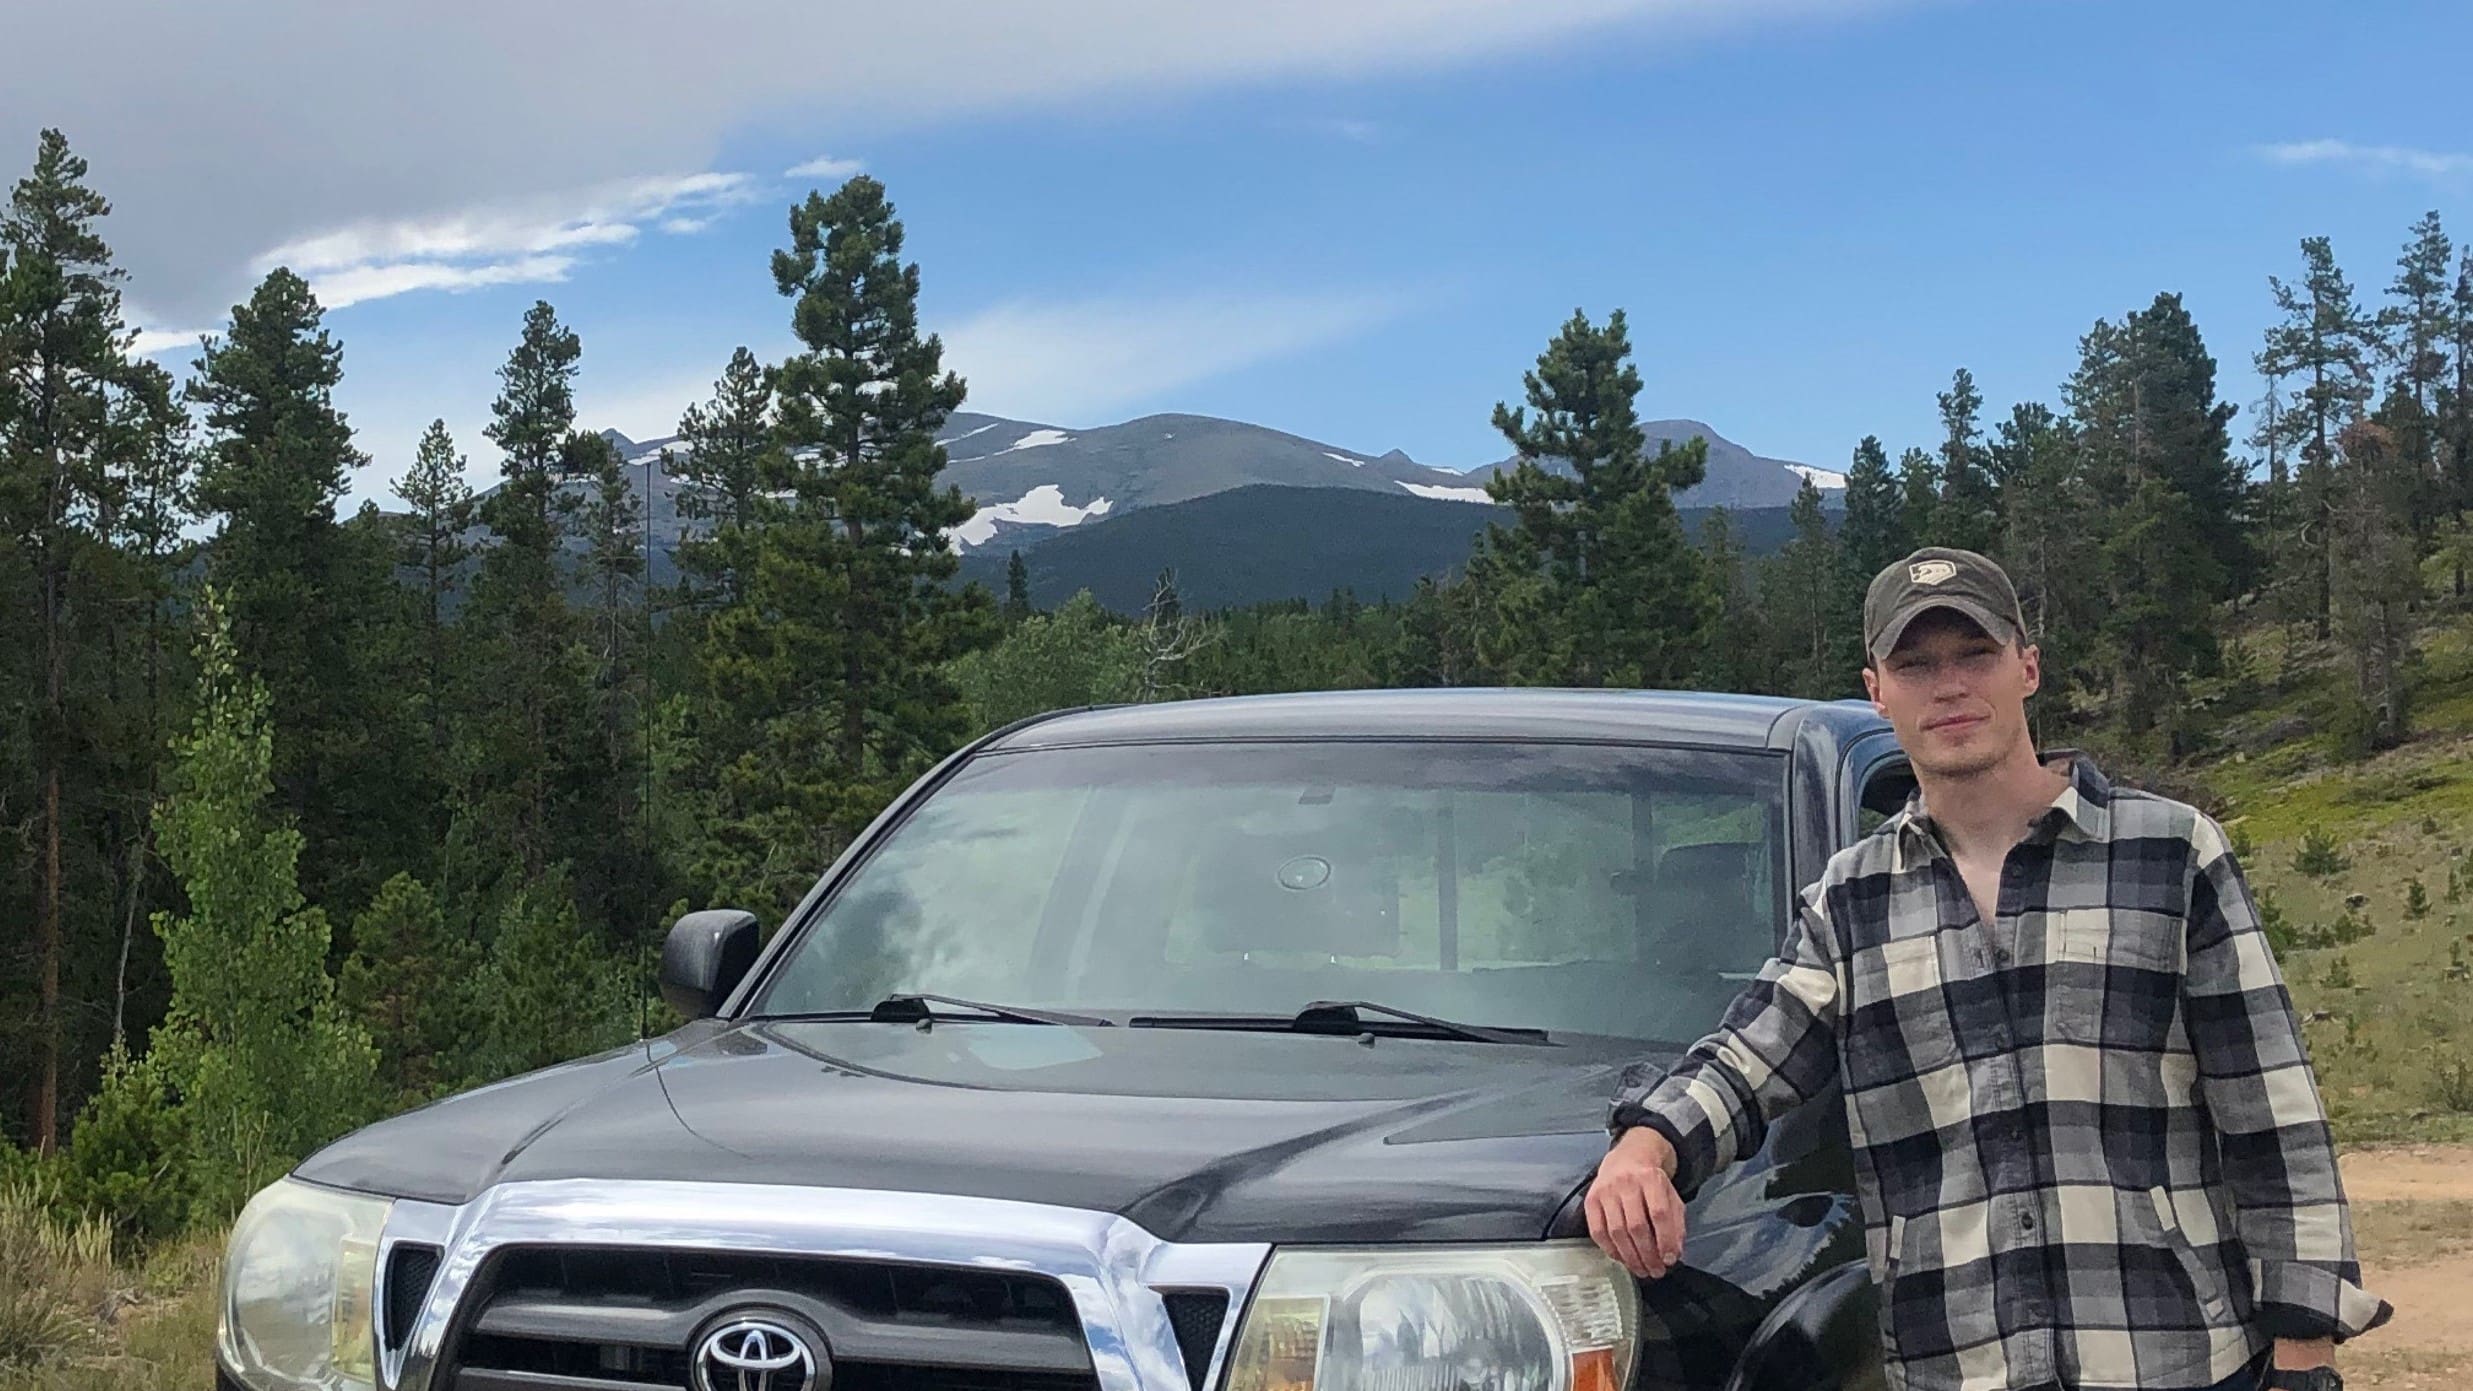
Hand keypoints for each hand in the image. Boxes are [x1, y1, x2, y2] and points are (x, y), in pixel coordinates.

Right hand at [1585, 1127, 1687, 1278]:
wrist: (1627, 1158)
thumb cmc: (1651, 1182)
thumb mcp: (1671, 1196)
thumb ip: (1676, 1224)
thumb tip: (1673, 1253)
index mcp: (1650, 1179)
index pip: (1658, 1214)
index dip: (1665, 1240)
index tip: (1670, 1260)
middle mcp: (1626, 1183)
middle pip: (1636, 1226)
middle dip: (1647, 1255)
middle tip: (1655, 1271)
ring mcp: (1605, 1191)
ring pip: (1616, 1231)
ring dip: (1630, 1257)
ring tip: (1641, 1270)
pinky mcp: (1591, 1199)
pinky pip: (1597, 1231)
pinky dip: (1610, 1250)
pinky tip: (1622, 1258)